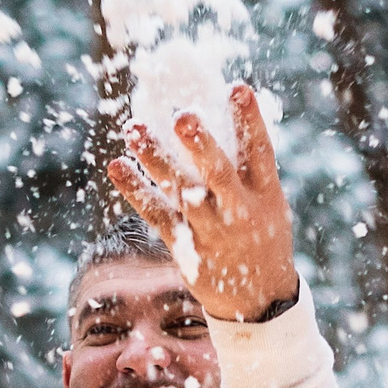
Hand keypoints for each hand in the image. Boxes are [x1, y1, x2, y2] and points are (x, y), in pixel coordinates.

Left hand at [106, 82, 299, 321]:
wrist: (258, 301)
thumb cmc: (262, 238)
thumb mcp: (269, 204)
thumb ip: (247, 169)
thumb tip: (220, 121)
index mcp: (266, 195)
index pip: (260, 152)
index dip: (250, 120)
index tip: (238, 87)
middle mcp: (238, 211)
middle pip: (218, 173)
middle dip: (200, 144)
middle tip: (183, 114)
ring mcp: (210, 230)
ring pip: (180, 191)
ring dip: (155, 158)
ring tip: (134, 128)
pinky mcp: (184, 246)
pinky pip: (156, 215)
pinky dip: (135, 191)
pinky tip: (117, 166)